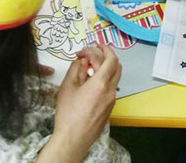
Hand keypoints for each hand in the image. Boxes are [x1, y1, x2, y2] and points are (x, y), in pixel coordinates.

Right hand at [40, 46, 120, 162]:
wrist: (73, 139)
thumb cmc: (68, 113)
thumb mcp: (68, 86)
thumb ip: (76, 68)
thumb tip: (83, 60)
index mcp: (101, 83)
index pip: (111, 58)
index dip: (104, 48)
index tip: (93, 46)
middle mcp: (111, 91)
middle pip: (117, 66)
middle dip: (107, 55)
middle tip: (94, 52)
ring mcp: (112, 100)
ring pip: (115, 77)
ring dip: (107, 67)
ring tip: (91, 67)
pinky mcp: (109, 108)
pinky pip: (111, 88)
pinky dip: (105, 79)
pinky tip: (91, 82)